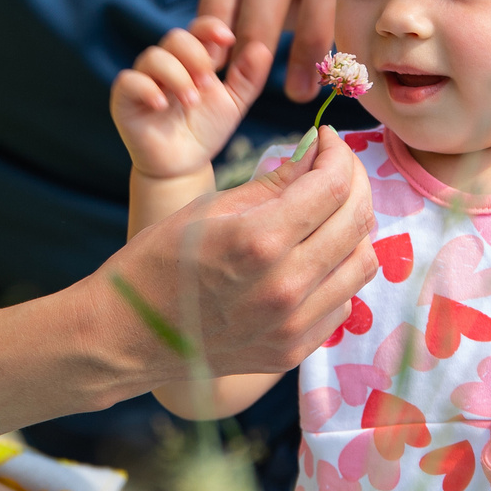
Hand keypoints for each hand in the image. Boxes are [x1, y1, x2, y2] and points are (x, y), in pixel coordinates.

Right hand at [100, 126, 379, 378]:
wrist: (128, 335)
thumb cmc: (159, 261)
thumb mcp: (210, 207)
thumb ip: (273, 182)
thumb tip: (317, 152)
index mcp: (259, 240)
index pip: (333, 185)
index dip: (338, 153)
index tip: (327, 140)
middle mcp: (285, 286)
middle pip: (357, 219)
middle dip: (354, 180)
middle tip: (335, 166)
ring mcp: (293, 325)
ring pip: (362, 262)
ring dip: (353, 226)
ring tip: (328, 211)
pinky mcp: (295, 350)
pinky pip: (343, 300)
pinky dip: (339, 270)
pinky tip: (313, 255)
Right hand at [111, 16, 271, 180]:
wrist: (182, 166)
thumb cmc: (205, 130)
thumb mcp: (233, 104)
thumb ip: (248, 78)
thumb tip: (262, 48)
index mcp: (192, 59)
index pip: (198, 29)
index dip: (210, 27)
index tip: (228, 39)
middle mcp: (166, 64)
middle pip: (175, 37)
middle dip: (195, 56)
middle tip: (207, 84)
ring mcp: (144, 79)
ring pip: (153, 57)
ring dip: (176, 76)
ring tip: (191, 102)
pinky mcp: (124, 98)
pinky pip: (129, 81)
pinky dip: (147, 89)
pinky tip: (163, 104)